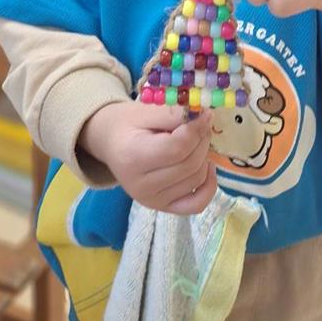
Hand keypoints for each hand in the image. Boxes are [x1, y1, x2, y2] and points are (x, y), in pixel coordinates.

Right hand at [79, 101, 216, 214]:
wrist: (112, 144)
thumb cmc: (129, 124)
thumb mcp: (147, 111)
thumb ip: (173, 114)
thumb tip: (204, 115)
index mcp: (133, 157)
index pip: (178, 148)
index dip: (197, 129)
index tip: (205, 114)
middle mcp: (142, 186)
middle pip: (190, 164)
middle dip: (203, 140)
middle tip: (202, 123)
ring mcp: (153, 201)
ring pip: (196, 179)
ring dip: (205, 156)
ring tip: (197, 139)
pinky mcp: (163, 209)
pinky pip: (196, 204)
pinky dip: (209, 186)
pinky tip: (206, 165)